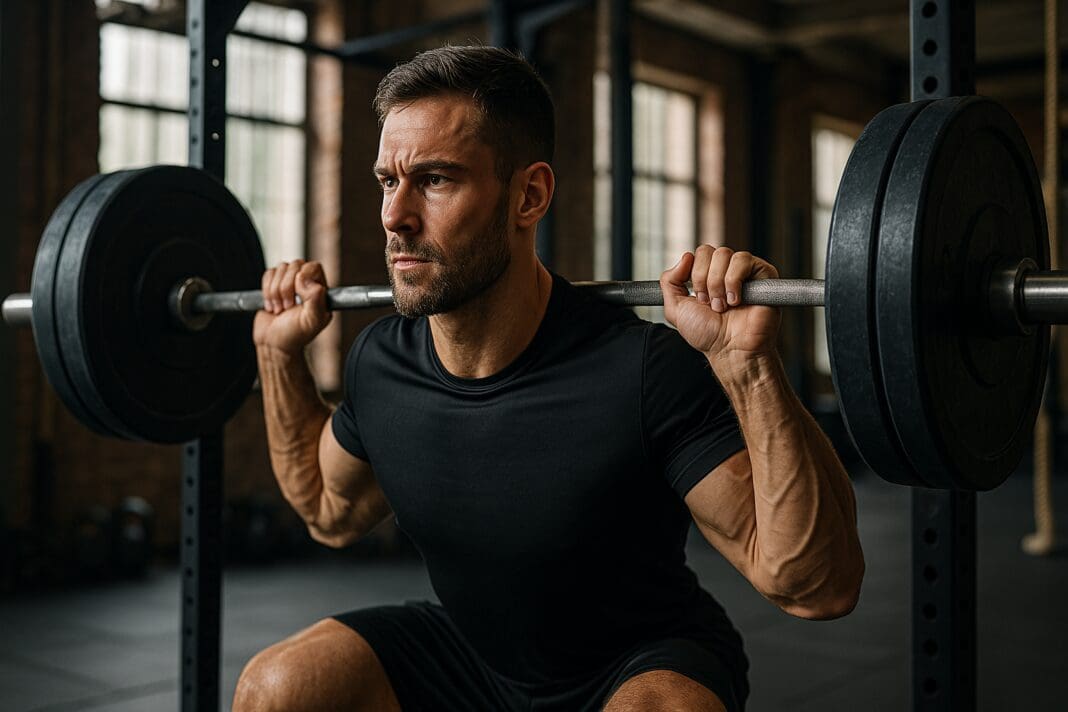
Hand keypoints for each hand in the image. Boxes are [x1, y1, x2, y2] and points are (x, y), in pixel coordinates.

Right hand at [253, 260, 331, 353]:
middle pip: (295, 265)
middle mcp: (306, 283)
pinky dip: (266, 290)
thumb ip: (315, 299)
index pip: (313, 267)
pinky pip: (268, 273)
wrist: (274, 343)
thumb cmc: (295, 335)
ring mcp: (289, 282)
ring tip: (280, 309)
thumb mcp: (311, 321)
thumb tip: (305, 278)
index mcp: (320, 290)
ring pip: (280, 268)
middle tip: (287, 307)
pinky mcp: (273, 283)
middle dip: (286, 288)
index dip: (303, 277)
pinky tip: (272, 305)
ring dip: (275, 292)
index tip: (298, 295)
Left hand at [660, 246, 780, 359]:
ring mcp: (746, 271)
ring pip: (724, 254)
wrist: (730, 350)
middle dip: (704, 281)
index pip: (699, 253)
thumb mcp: (676, 308)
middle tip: (711, 304)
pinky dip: (734, 282)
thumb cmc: (708, 334)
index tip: (699, 299)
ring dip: (718, 284)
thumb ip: (669, 281)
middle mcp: (727, 270)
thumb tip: (686, 256)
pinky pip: (743, 260)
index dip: (695, 275)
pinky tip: (737, 300)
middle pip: (709, 251)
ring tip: (724, 305)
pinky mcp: (763, 274)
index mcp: (709, 274)